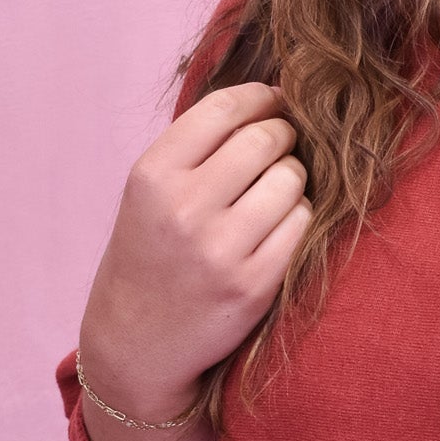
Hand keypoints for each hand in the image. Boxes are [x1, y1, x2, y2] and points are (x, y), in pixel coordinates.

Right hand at [78, 81, 312, 417]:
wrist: (136, 344)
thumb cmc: (150, 255)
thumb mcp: (148, 194)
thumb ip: (196, 148)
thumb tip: (270, 98)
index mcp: (152, 175)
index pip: (224, 108)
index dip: (263, 97)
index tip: (276, 101)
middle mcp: (184, 208)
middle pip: (266, 139)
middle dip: (283, 137)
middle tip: (281, 149)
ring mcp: (220, 249)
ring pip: (291, 180)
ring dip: (293, 180)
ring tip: (273, 195)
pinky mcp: (253, 285)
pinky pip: (302, 224)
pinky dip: (299, 219)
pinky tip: (278, 228)